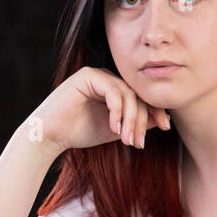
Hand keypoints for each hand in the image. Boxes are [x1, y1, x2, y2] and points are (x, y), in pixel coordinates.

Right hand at [27, 65, 170, 153]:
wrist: (50, 135)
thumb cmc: (79, 133)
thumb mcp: (116, 130)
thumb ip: (137, 123)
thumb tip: (164, 120)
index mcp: (114, 89)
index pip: (142, 96)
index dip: (156, 111)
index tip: (166, 127)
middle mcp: (107, 78)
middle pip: (137, 95)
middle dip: (143, 119)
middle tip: (140, 142)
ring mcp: (97, 75)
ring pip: (127, 94)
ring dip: (131, 119)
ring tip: (128, 140)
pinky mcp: (88, 76)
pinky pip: (112, 91)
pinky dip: (117, 111)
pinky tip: (115, 128)